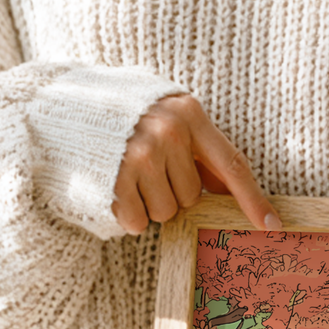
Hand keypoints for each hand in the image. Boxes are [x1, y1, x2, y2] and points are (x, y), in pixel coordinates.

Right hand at [113, 93, 279, 234]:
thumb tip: (228, 188)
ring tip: (126, 175)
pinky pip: (138, 222)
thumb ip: (196, 147)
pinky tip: (113, 188)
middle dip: (172, 192)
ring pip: (167, 213)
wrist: (56, 104)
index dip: (253, 199)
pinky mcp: (115, 179)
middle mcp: (169, 133)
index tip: (272, 225)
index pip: (232, 164)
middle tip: (145, 169)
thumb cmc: (119, 114)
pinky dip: (128, 215)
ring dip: (149, 205)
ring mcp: (141, 156)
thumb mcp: (164, 115)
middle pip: (192, 197)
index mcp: (188, 114)